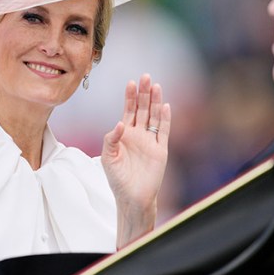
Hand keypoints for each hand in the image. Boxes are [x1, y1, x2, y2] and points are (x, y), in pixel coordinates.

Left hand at [101, 73, 169, 247]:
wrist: (132, 197)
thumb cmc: (118, 178)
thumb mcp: (108, 157)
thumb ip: (111, 139)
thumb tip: (119, 123)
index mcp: (125, 134)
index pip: (129, 110)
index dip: (130, 97)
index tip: (130, 83)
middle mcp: (139, 135)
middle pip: (143, 109)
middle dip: (144, 93)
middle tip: (145, 77)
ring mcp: (150, 141)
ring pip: (154, 117)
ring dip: (155, 102)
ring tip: (156, 86)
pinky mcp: (160, 150)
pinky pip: (164, 132)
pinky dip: (165, 119)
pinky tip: (166, 106)